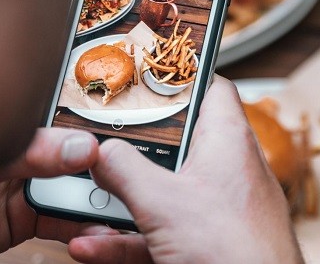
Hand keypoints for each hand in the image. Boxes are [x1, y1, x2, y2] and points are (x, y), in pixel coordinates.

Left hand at [0, 128, 118, 262]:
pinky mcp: (20, 221)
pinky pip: (58, 222)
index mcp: (11, 130)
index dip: (88, 138)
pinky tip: (92, 227)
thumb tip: (77, 147)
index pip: (60, 127)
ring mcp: (20, 190)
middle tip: (121, 184)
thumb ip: (28, 152)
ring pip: (69, 193)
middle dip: (97, 173)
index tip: (114, 151)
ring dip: (91, 202)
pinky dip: (78, 226)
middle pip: (71, 161)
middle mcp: (19, 157)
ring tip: (111, 208)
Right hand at [69, 76, 303, 263]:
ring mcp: (219, 208)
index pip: (211, 86)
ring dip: (124, 200)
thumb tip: (97, 149)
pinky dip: (131, 238)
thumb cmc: (234, 251)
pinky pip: (165, 230)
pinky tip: (93, 246)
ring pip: (165, 192)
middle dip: (135, 148)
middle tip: (101, 139)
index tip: (144, 74)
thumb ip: (124, 170)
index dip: (181, 76)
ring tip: (85, 199)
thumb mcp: (163, 203)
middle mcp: (227, 168)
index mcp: (226, 139)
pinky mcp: (210, 242)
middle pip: (177, 141)